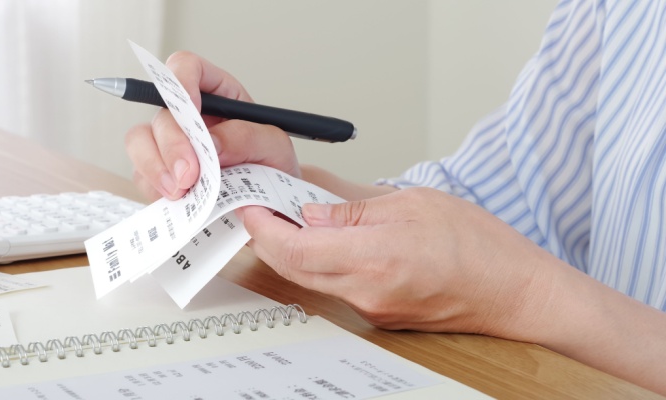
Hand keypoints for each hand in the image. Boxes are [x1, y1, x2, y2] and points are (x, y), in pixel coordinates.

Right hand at [125, 51, 299, 200]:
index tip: (189, 110)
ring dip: (156, 167)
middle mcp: (186, 116)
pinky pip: (140, 175)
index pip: (185, 67)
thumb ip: (248, 137)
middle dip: (172, 144)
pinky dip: (156, 189)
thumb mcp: (275, 146)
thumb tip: (212, 143)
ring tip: (182, 192)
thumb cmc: (272, 168)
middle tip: (190, 175)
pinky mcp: (158, 173)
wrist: (267, 206)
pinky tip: (180, 201)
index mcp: (215, 94)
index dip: (179, 81)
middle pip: (161, 112)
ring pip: (139, 141)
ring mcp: (167, 145)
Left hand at [241, 187, 560, 339]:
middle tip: (262, 205)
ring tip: (293, 214)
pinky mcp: (377, 315)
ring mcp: (370, 309)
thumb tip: (310, 203)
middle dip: (267, 236)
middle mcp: (366, 291)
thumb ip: (353, 206)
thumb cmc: (480, 246)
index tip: (250, 204)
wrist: (517, 295)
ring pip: (309, 278)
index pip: (293, 248)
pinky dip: (319, 261)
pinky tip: (325, 238)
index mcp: (374, 257)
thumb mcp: (414, 202)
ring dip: (292, 248)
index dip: (262, 226)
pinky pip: (333, 286)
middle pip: (292, 267)